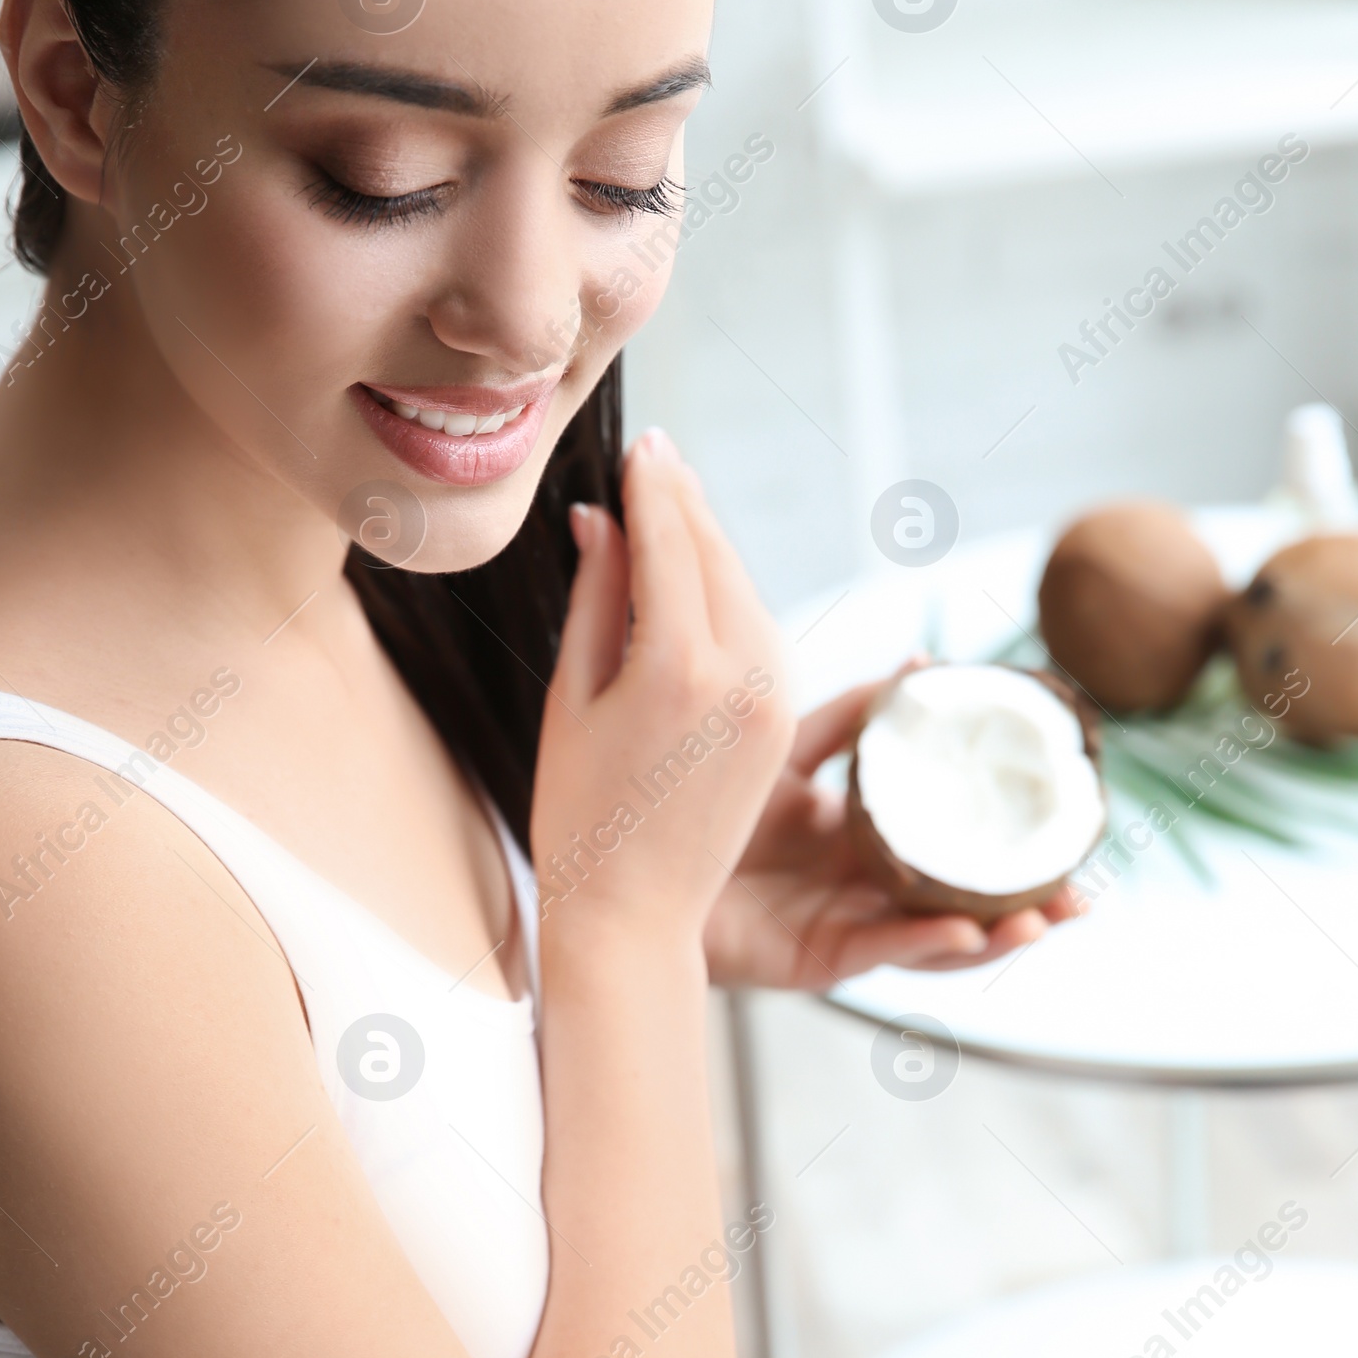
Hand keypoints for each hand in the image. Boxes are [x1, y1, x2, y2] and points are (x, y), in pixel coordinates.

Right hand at [530, 432, 793, 950]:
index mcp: (677, 666)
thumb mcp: (572, 697)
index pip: (667, 541)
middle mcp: (742, 675)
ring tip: (674, 500)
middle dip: (684, 502)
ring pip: (743, 589)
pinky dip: (729, 592)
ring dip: (709, 543)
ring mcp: (773, 700)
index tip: (639, 444)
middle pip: (714, 555)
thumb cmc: (579, 814)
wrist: (634, 913)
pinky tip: (703, 572)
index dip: (650, 486)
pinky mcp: (785, 722)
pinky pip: (759, 632)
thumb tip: (600, 518)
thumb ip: (598, 598)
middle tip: (657, 455)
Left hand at [702, 674, 1082, 991]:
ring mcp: (843, 925)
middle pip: (962, 901)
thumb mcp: (787, 744)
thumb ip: (855, 713)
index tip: (1073, 828)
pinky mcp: (812, 959)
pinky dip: (922, 943)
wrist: (623, 853)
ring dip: (993, 934)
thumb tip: (924, 662)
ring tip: (1043, 921)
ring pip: (934, 937)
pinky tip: (964, 932)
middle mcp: (864, 887)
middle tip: (1084, 896)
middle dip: (1028, 905)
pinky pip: (877, 952)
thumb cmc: (695, 799)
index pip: (952, 841)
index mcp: (865, 837)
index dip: (1011, 842)